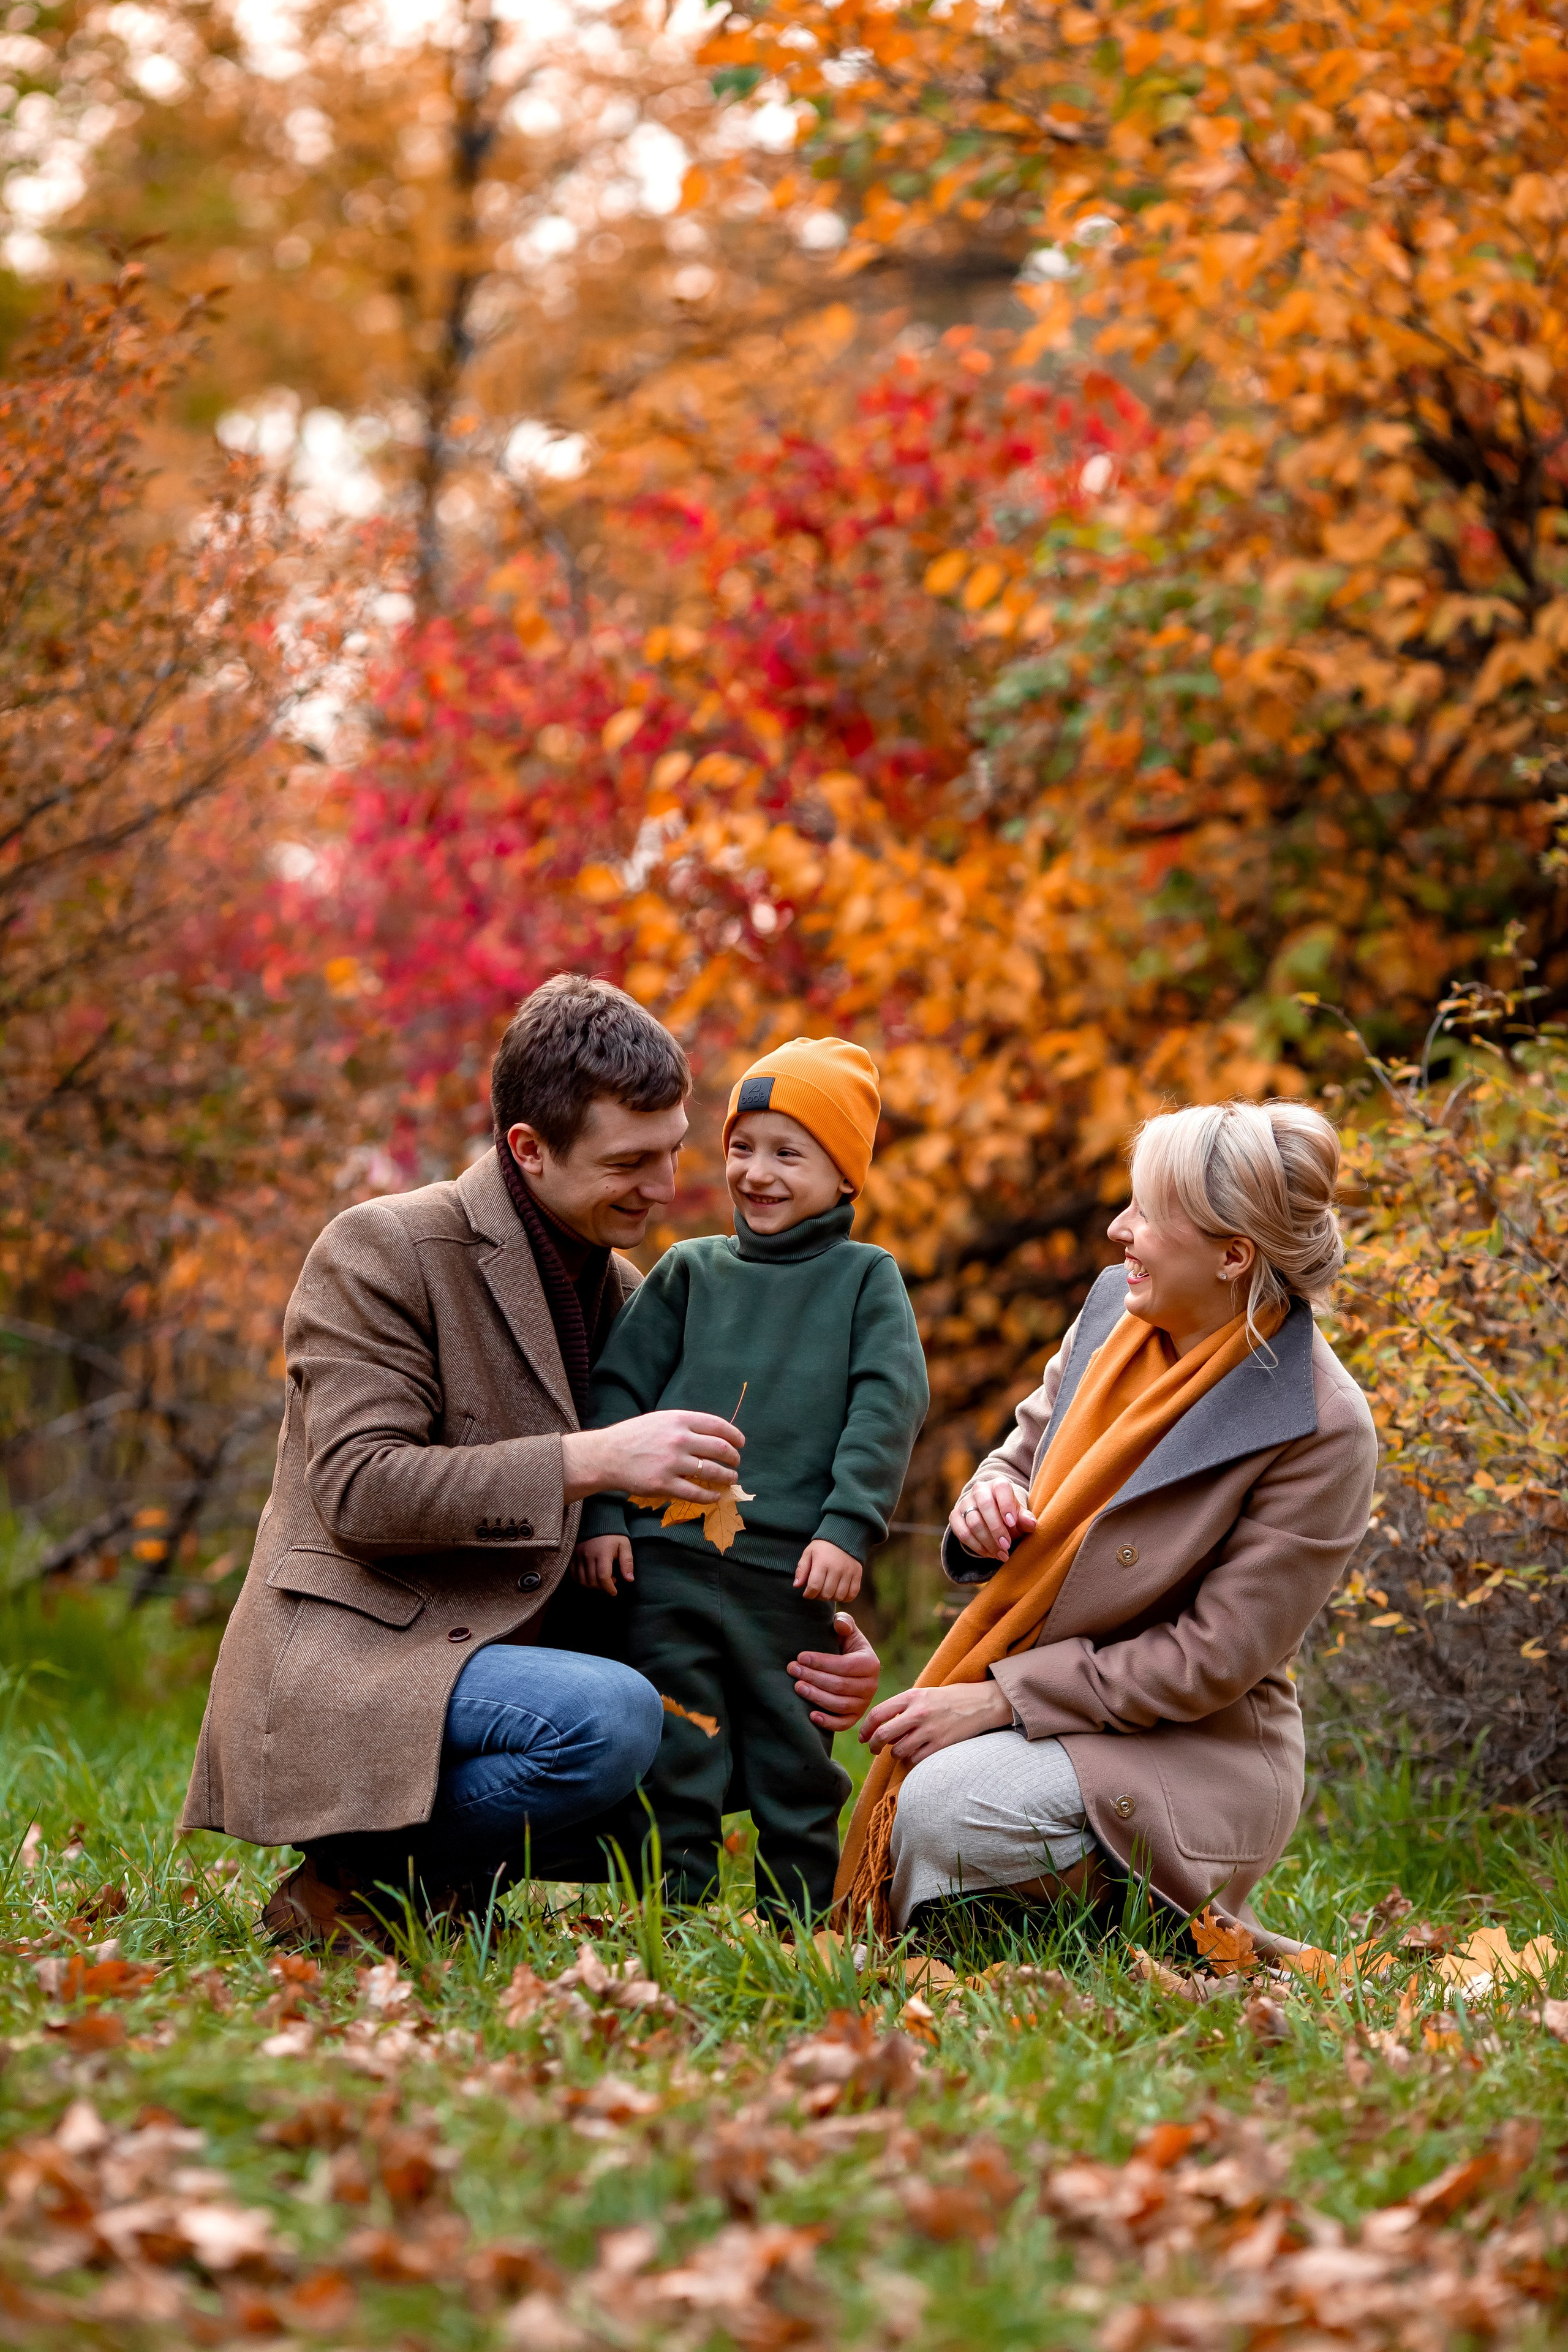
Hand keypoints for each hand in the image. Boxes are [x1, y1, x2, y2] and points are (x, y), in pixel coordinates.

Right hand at [561, 1410, 744, 1505]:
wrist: (607, 1455)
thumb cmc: (634, 1436)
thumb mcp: (661, 1420)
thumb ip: (686, 1425)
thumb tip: (714, 1435)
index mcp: (679, 1420)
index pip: (719, 1426)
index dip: (735, 1436)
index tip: (740, 1443)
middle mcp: (679, 1440)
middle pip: (721, 1449)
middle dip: (734, 1458)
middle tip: (736, 1463)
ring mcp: (673, 1463)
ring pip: (713, 1472)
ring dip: (727, 1477)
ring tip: (730, 1479)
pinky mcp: (664, 1485)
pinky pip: (697, 1493)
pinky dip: (711, 1496)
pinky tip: (715, 1496)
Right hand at [572, 1535, 631, 1593]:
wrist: (598, 1520)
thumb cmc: (613, 1534)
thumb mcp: (624, 1545)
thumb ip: (627, 1562)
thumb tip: (629, 1579)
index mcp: (602, 1553)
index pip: (603, 1577)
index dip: (608, 1588)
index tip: (614, 1592)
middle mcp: (588, 1555)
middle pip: (592, 1581)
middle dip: (602, 1587)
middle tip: (610, 1582)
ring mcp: (578, 1555)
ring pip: (581, 1579)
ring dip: (591, 1585)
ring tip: (601, 1579)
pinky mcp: (572, 1554)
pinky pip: (573, 1574)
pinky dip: (581, 1580)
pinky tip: (590, 1576)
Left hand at [788, 1612, 880, 1731]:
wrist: (850, 1664)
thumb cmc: (844, 1645)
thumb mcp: (847, 1630)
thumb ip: (844, 1623)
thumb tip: (840, 1625)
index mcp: (870, 1663)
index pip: (844, 1666)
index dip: (821, 1662)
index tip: (800, 1656)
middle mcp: (871, 1685)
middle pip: (839, 1686)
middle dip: (813, 1678)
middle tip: (792, 1670)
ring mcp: (864, 1703)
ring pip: (839, 1705)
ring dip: (816, 1697)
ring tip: (797, 1687)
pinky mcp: (855, 1717)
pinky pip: (843, 1724)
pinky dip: (828, 1722)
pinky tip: (811, 1715)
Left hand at [793, 1538, 862, 1602]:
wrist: (844, 1536)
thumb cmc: (823, 1547)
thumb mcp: (809, 1553)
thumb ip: (802, 1569)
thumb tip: (797, 1585)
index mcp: (822, 1562)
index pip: (814, 1587)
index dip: (808, 1594)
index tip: (807, 1593)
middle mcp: (837, 1568)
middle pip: (826, 1594)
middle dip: (818, 1596)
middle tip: (817, 1591)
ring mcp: (849, 1572)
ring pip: (839, 1596)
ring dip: (831, 1598)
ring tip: (827, 1591)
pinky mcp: (857, 1574)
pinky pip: (852, 1594)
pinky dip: (845, 1598)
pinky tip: (838, 1592)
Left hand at [859, 1680, 1012, 1763]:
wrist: (981, 1703)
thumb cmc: (948, 1699)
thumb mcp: (923, 1694)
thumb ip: (902, 1707)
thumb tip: (879, 1727)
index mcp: (911, 1697)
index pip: (877, 1714)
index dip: (865, 1729)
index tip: (862, 1738)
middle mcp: (918, 1713)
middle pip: (883, 1735)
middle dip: (873, 1746)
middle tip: (873, 1750)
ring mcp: (929, 1730)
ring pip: (898, 1751)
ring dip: (895, 1753)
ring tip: (901, 1749)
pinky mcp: (941, 1745)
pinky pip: (915, 1759)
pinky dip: (911, 1760)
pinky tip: (916, 1753)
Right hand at [949, 1476, 1035, 1560]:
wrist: (990, 1512)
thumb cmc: (1009, 1514)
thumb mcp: (1019, 1514)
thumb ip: (1026, 1519)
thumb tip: (1032, 1523)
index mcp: (998, 1485)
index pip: (1001, 1489)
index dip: (1006, 1505)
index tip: (1012, 1523)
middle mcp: (979, 1490)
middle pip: (985, 1506)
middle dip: (996, 1529)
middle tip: (1006, 1546)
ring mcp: (965, 1502)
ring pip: (973, 1522)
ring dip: (988, 1542)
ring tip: (1001, 1554)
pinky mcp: (955, 1515)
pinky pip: (962, 1532)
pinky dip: (976, 1546)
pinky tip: (988, 1554)